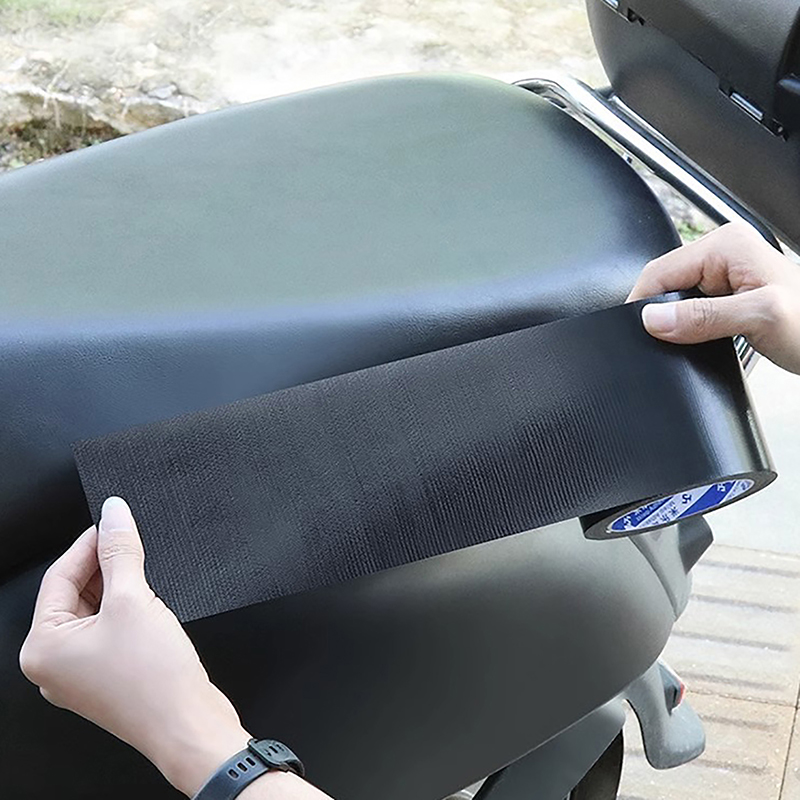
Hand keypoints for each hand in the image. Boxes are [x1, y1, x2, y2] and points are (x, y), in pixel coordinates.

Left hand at [19, 497, 257, 795]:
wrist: (189, 726)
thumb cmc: (153, 681)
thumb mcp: (134, 600)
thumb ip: (121, 552)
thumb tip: (114, 514)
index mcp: (42, 648)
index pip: (59, 577)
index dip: (89, 543)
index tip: (113, 520)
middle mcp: (55, 664)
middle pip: (75, 593)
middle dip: (104, 564)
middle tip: (132, 537)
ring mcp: (82, 673)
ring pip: (95, 611)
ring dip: (119, 585)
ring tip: (145, 566)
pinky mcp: (109, 676)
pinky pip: (111, 629)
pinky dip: (128, 608)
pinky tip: (151, 597)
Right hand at [628, 222, 799, 373]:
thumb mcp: (758, 319)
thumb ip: (703, 317)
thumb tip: (653, 320)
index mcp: (727, 245)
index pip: (660, 270)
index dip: (644, 303)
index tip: (639, 332)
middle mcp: (724, 254)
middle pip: (665, 284)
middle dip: (661, 314)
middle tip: (671, 341)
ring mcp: (727, 275)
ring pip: (676, 299)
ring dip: (677, 323)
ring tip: (691, 340)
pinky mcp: (729, 296)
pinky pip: (691, 310)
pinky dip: (689, 328)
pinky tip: (700, 339)